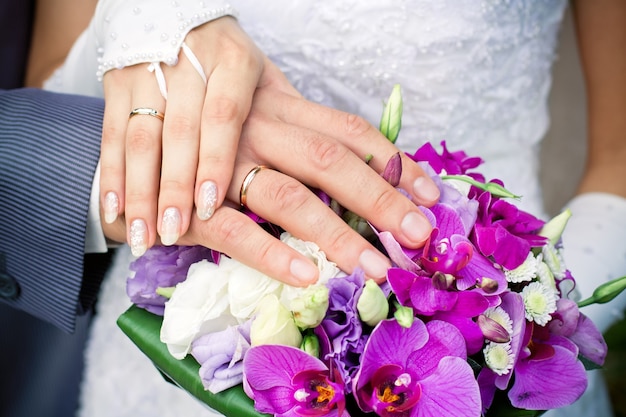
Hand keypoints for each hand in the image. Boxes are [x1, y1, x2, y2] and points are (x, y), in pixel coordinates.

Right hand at [103, 57, 439, 285]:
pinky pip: (236, 231)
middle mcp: (256, 129)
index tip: (430, 194)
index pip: (348, 130)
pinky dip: (273, 254)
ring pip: (290, 196)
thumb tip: (363, 171)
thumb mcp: (254, 121)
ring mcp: (222, 164)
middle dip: (380, 199)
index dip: (393, 161)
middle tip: (418, 235)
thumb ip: (301, 139)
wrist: (121, 148)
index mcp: (277, 107)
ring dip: (337, 235)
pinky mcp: (191, 204)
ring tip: (374, 268)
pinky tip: (307, 275)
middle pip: (330, 160)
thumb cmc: (201, 141)